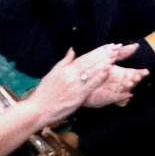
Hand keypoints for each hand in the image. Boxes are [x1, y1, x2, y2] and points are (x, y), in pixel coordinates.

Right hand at [25, 44, 139, 126]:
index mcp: (65, 69)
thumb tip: (72, 50)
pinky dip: (100, 76)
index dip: (98, 51)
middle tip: (116, 47)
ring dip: (105, 62)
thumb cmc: (44, 93)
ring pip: (92, 71)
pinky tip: (108, 70)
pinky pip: (91, 84)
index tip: (109, 46)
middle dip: (104, 54)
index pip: (85, 58)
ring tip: (115, 55)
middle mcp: (71, 75)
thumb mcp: (52, 74)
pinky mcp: (78, 95)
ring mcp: (75, 85)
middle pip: (90, 62)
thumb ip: (64, 62)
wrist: (38, 110)